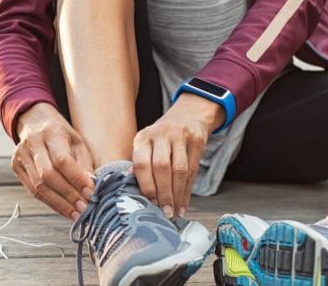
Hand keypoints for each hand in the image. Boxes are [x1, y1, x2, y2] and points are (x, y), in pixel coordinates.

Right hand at [11, 103, 95, 220]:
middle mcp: (32, 143)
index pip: (62, 160)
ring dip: (59, 204)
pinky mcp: (16, 167)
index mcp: (51, 132)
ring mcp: (21, 155)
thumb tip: (92, 188)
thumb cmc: (62, 134)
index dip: (76, 179)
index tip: (91, 193)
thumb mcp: (77, 142)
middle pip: (48, 175)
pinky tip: (64, 210)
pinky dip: (50, 203)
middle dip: (68, 195)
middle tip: (85, 209)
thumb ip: (84, 164)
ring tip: (76, 214)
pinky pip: (33, 191)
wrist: (35, 122)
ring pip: (38, 186)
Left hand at [132, 94, 221, 217]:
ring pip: (179, 170)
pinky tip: (183, 204)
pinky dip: (187, 191)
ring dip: (177, 195)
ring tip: (174, 211)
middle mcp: (160, 134)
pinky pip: (193, 170)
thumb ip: (140, 164)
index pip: (141, 163)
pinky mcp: (196, 140)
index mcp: (143, 137)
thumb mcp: (147, 145)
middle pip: (162, 167)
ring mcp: (180, 136)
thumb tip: (131, 188)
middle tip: (164, 212)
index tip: (150, 203)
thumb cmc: (162, 138)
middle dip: (163, 193)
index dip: (146, 186)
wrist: (188, 116)